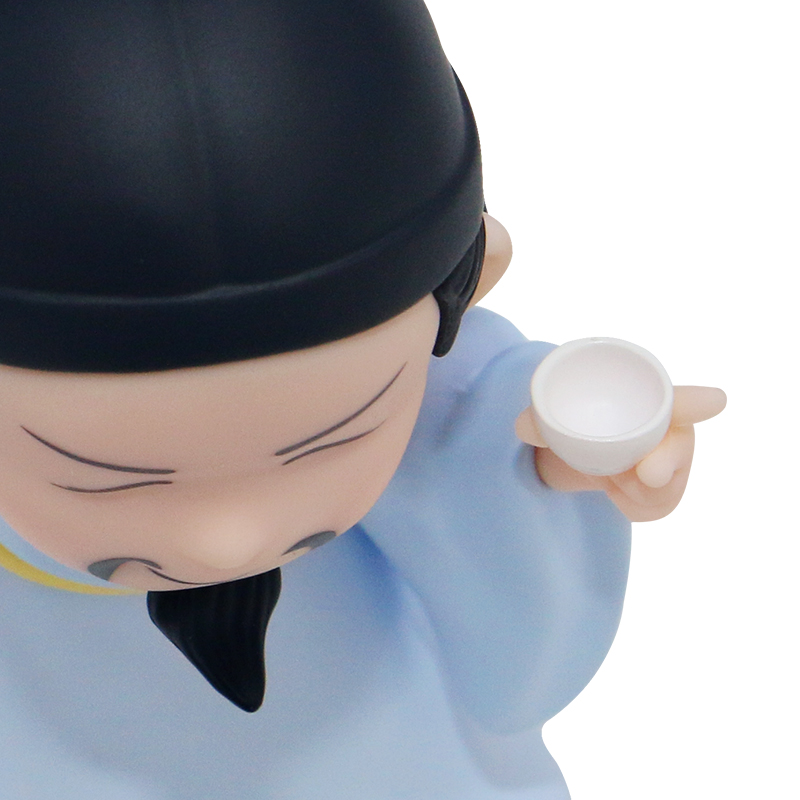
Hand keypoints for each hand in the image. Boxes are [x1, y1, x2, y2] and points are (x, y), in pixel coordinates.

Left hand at [515, 386, 726, 521]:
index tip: (715, 401)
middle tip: (649, 475)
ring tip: (612, 478)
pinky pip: (654, 505)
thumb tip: (526, 425)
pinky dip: (631, 503)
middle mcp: (666, 425)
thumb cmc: (568, 421)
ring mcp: (668, 457)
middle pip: (677, 445)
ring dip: (633, 489)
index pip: (675, 397)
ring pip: (663, 485)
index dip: (694, 401)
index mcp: (646, 394)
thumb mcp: (550, 418)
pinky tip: (620, 491)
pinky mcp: (663, 489)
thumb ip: (539, 419)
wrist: (573, 450)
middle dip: (666, 460)